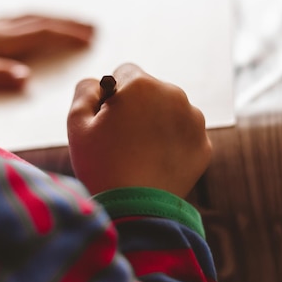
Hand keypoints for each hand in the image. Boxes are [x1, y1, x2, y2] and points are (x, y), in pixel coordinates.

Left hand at [0, 14, 93, 89]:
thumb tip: (26, 78)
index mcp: (2, 40)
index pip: (42, 34)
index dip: (67, 35)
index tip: (90, 39)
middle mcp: (1, 28)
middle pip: (42, 21)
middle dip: (69, 24)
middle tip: (94, 28)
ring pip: (33, 17)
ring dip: (56, 18)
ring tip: (75, 23)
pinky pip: (20, 17)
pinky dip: (37, 17)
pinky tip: (36, 20)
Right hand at [67, 63, 211, 197]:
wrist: (136, 210)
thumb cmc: (101, 165)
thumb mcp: (77, 123)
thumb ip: (84, 90)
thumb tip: (97, 83)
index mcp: (142, 84)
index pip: (124, 72)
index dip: (112, 95)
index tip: (108, 119)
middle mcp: (174, 94)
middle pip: (149, 91)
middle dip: (137, 107)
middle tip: (122, 140)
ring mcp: (194, 120)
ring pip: (169, 111)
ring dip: (157, 123)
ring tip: (140, 154)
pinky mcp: (204, 145)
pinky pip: (184, 135)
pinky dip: (173, 144)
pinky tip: (156, 163)